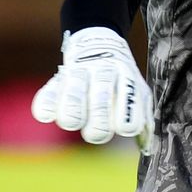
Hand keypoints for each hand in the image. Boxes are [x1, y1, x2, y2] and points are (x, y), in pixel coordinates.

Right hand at [32, 26, 153, 152]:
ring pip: (73, 99)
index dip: (126, 124)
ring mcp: (79, 74)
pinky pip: (48, 95)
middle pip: (100, 106)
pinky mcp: (57, 78)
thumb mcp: (138, 92)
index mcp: (127, 80)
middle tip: (95, 131)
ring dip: (72, 117)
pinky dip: (46, 107)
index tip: (123, 127)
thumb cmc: (121, 80)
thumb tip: (146, 148)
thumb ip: (143, 120)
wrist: (97, 43)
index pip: (128, 109)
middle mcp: (103, 75)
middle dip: (98, 128)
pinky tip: (48, 115)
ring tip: (74, 122)